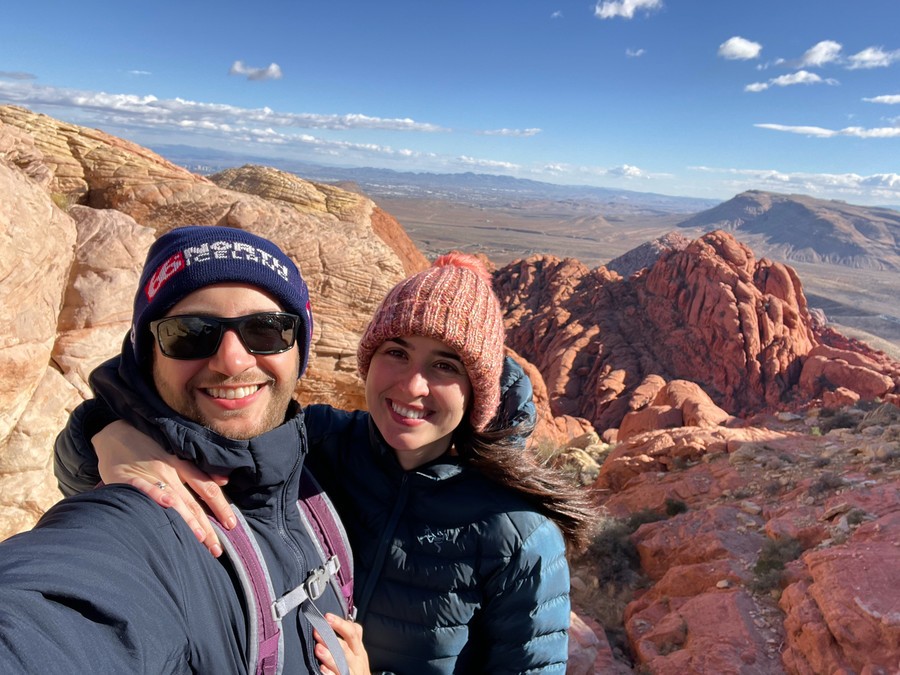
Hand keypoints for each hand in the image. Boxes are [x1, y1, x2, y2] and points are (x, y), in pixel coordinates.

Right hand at [93, 420, 235, 556]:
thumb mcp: (175, 453)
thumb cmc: (148, 446)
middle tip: (217, 549)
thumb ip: (196, 470)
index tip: (232, 526)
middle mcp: (170, 470)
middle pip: (193, 501)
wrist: (115, 430)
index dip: (221, 507)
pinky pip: (144, 488)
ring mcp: (151, 473)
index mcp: (182, 465)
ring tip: (199, 538)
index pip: (207, 489)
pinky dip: (156, 495)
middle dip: (207, 527)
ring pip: (174, 499)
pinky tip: (167, 506)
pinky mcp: (128, 478)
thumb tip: (224, 481)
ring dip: (188, 520)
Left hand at [314, 613, 370, 674]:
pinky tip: (322, 669)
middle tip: (318, 630)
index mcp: (358, 649)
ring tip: (318, 648)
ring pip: (342, 662)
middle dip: (331, 637)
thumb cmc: (357, 668)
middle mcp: (357, 660)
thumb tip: (345, 618)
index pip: (353, 632)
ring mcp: (352, 672)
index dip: (340, 624)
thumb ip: (352, 637)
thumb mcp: (358, 651)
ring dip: (330, 655)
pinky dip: (330, 674)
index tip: (327, 616)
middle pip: (346, 646)